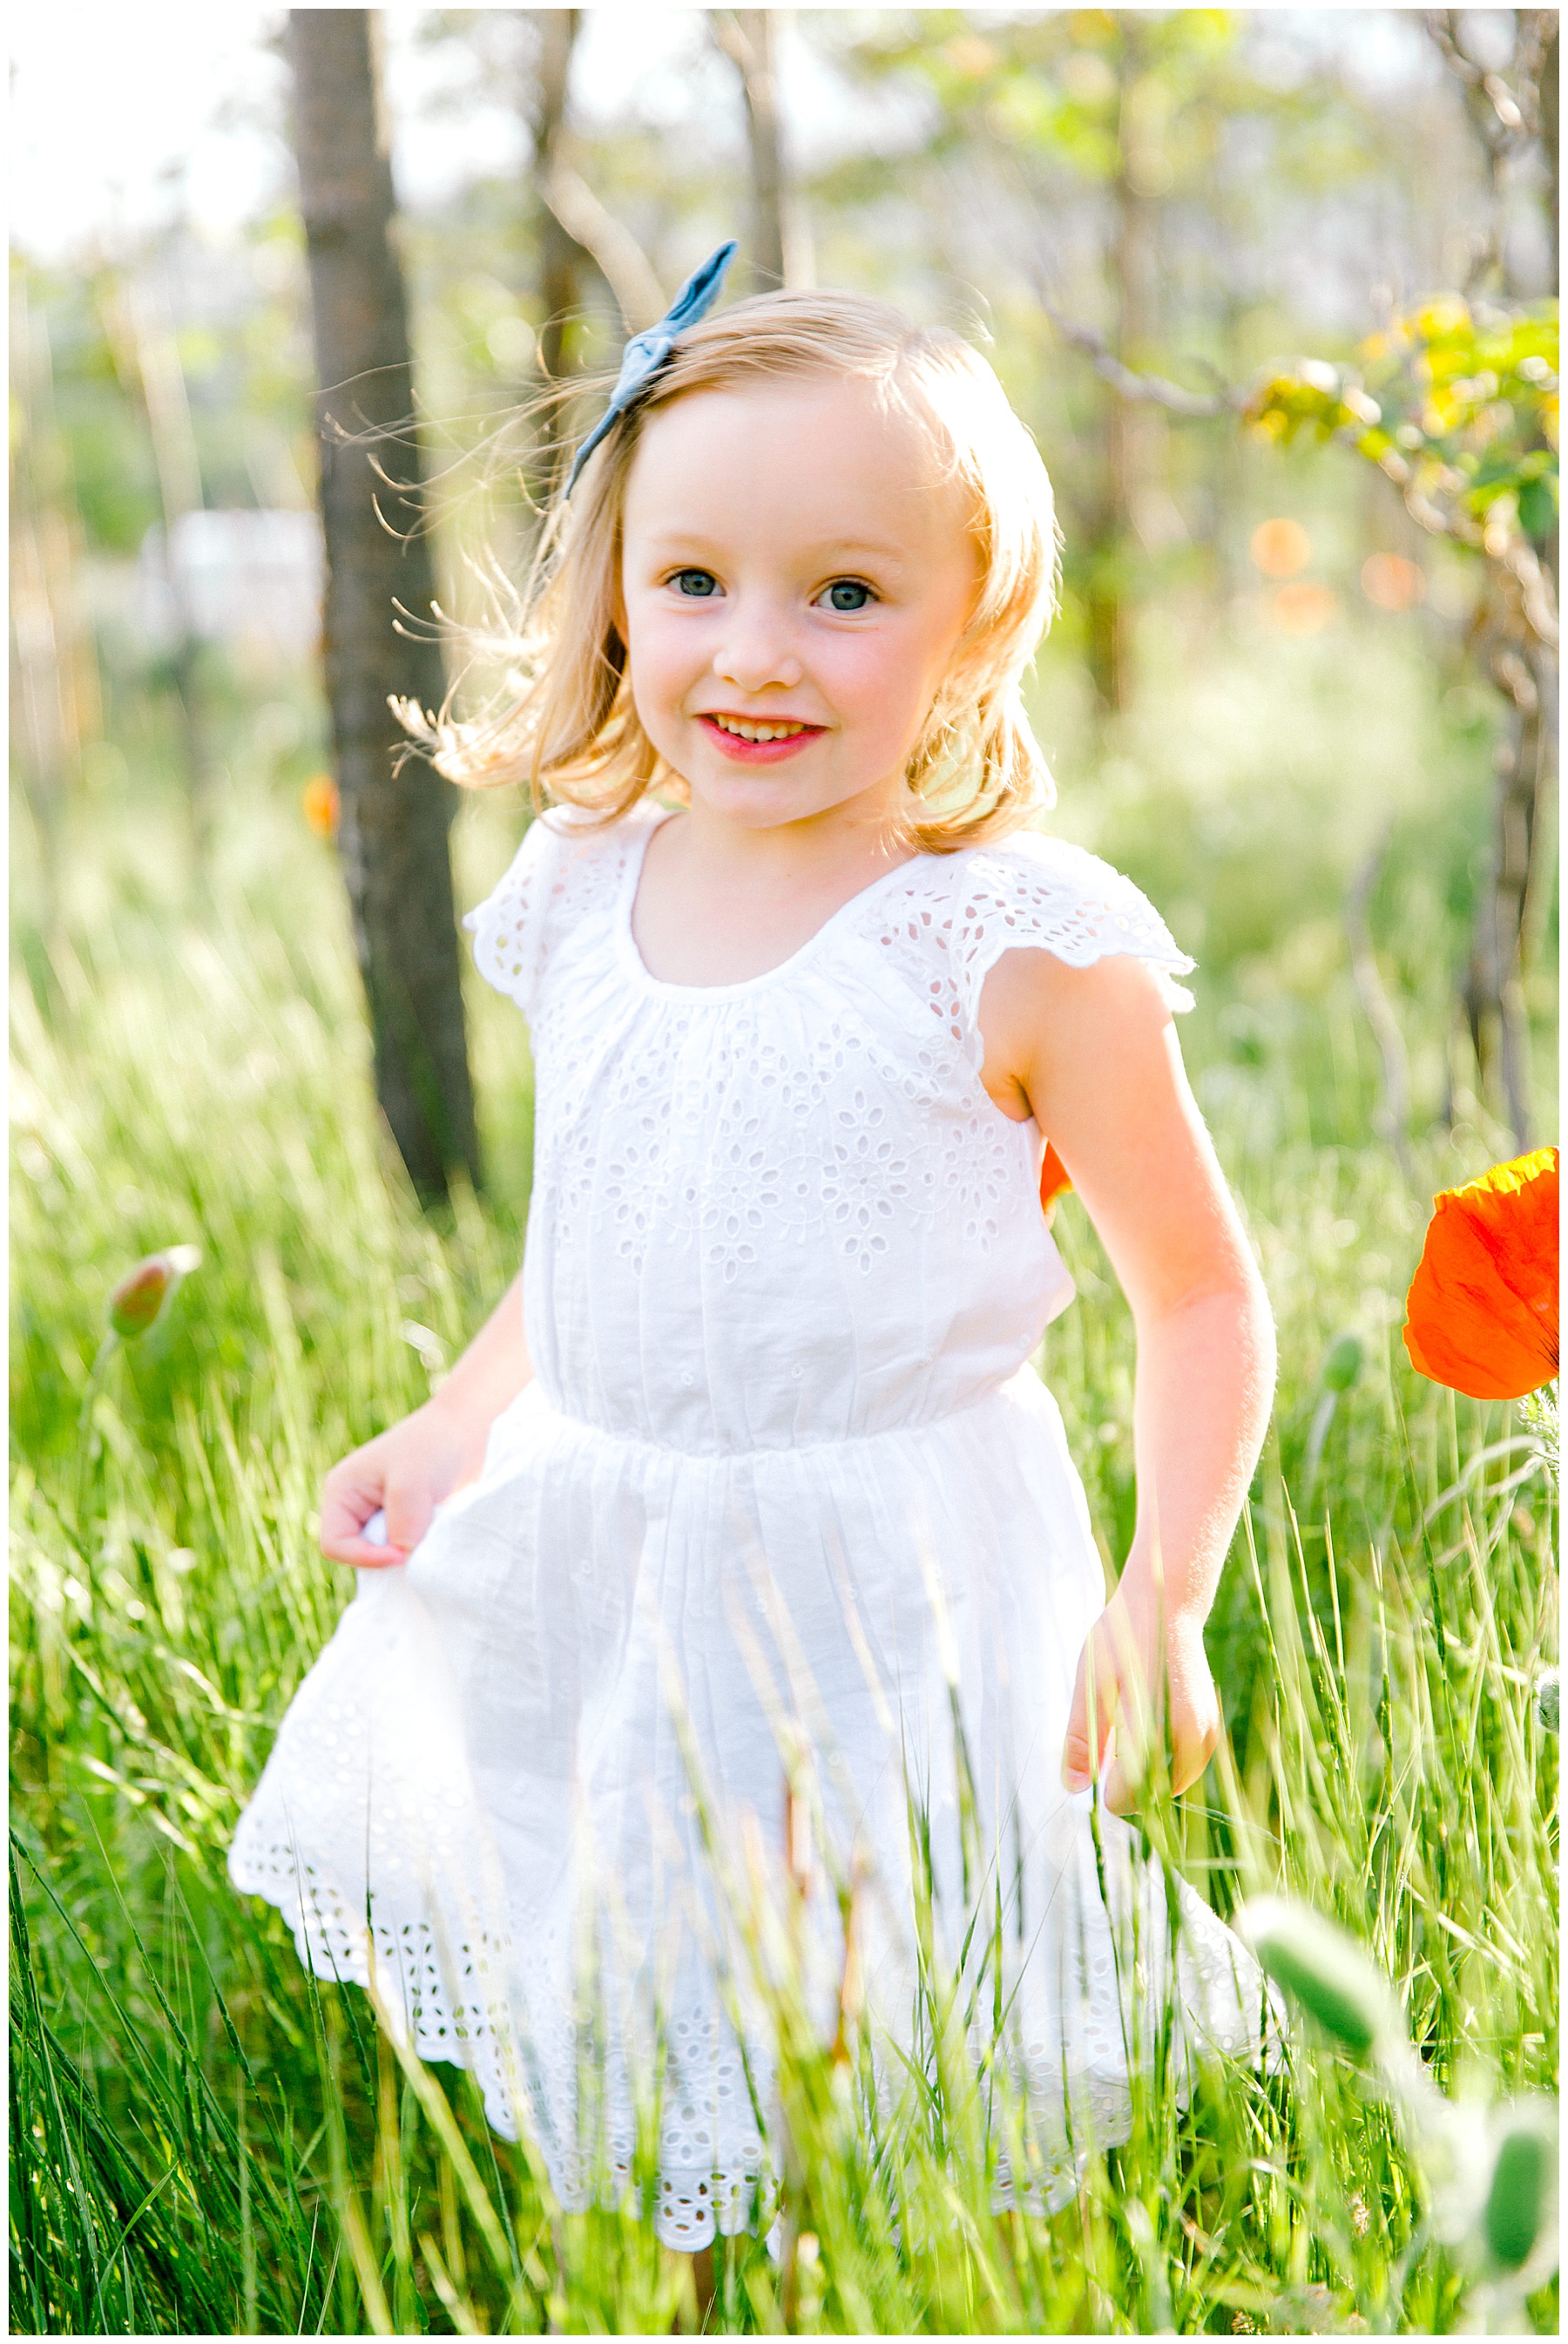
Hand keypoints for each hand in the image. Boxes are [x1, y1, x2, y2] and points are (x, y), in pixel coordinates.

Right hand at [319, 1395, 488, 1568]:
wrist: (469, 1433)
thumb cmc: (435, 1446)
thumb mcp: (413, 1478)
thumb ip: (403, 1519)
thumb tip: (403, 1554)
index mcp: (343, 1492)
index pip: (334, 1544)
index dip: (364, 1557)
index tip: (402, 1553)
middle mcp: (357, 1508)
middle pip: (360, 1555)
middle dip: (390, 1554)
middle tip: (422, 1539)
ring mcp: (382, 1518)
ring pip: (385, 1556)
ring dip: (410, 1551)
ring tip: (433, 1528)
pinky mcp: (406, 1525)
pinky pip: (406, 1551)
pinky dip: (422, 1549)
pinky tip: (439, 1529)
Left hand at [1060, 1574, 1219, 1813]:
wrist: (1166, 1607)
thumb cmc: (1122, 1642)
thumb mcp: (1091, 1687)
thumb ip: (1081, 1741)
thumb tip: (1074, 1789)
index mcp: (1151, 1728)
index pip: (1127, 1795)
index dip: (1104, 1790)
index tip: (1093, 1768)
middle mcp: (1185, 1738)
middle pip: (1152, 1796)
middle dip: (1127, 1788)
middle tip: (1108, 1750)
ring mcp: (1204, 1735)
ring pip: (1171, 1784)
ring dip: (1147, 1778)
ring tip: (1125, 1735)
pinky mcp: (1210, 1728)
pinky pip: (1185, 1767)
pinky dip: (1164, 1764)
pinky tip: (1145, 1731)